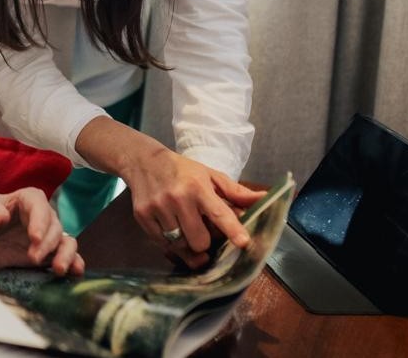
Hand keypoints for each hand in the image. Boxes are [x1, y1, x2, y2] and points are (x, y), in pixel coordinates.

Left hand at [0, 188, 83, 276]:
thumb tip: (0, 218)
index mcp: (27, 199)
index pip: (38, 204)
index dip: (39, 221)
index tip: (35, 237)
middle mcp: (43, 217)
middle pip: (54, 227)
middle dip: (46, 244)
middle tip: (33, 258)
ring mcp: (48, 237)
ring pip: (67, 242)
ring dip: (66, 255)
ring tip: (58, 269)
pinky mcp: (50, 255)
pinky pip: (68, 258)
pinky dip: (74, 264)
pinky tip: (75, 272)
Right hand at [121, 145, 263, 268]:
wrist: (143, 161)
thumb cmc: (183, 171)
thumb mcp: (210, 176)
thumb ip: (237, 193)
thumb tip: (265, 199)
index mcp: (198, 186)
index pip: (218, 212)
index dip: (232, 229)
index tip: (244, 242)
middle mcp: (178, 197)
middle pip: (199, 240)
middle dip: (206, 242)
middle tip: (203, 231)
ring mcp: (158, 208)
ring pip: (181, 246)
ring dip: (187, 243)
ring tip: (186, 228)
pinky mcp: (143, 217)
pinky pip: (163, 245)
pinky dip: (171, 242)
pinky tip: (171, 227)